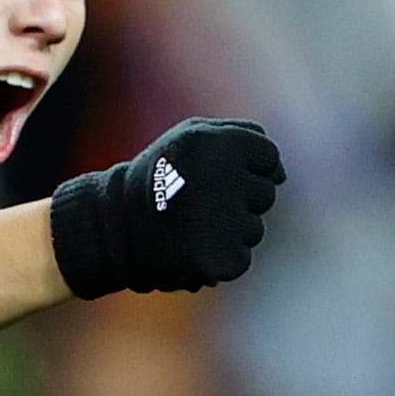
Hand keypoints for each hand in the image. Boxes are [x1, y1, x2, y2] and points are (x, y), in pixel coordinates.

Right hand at [48, 118, 286, 297]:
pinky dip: (219, 258)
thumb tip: (280, 173)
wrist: (114, 225)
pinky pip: (239, 258)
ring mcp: (226, 221)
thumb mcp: (191, 137)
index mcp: (224, 143)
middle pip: (264, 194)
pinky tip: (190, 248)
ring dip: (228, 230)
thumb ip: (240, 136)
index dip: (244, 167)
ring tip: (189, 226)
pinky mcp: (222, 259)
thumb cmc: (159, 177)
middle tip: (196, 202)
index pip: (267, 157)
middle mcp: (227, 180)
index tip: (212, 174)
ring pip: (253, 229)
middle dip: (238, 199)